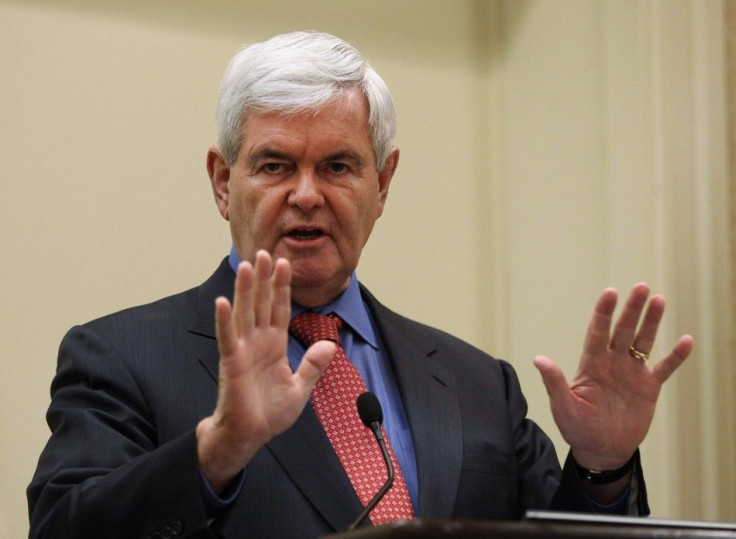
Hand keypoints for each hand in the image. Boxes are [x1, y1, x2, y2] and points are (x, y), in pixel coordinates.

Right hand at [196, 250, 335, 492]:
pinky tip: (222, 301)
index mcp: (275, 345)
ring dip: (245, 290)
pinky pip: (228, 338)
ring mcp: (244, 350)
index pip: (280, 309)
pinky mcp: (231, 363)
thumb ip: (313, 365)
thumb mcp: (300, 388)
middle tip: (264, 251)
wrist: (250, 436)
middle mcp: (258, 342)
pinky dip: (225, 320)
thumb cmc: (269, 413)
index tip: (285, 263)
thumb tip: (330, 345)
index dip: (282, 287)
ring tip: (247, 265)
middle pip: (262, 303)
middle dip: (264, 279)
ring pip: (245, 313)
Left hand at [533, 283, 692, 470]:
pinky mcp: (648, 388)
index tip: (610, 292)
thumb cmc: (576, 428)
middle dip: (631, 309)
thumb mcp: (563, 405)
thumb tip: (538, 359)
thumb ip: (554, 381)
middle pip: (623, 330)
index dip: (603, 312)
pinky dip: (675, 356)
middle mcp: (612, 362)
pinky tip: (686, 340)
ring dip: (652, 322)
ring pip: (643, 342)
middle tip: (641, 286)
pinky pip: (664, 368)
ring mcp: (631, 373)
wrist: (601, 449)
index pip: (597, 331)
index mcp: (591, 363)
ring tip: (659, 300)